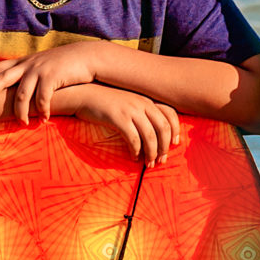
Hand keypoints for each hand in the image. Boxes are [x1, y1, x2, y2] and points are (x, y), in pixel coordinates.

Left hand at [0, 40, 96, 123]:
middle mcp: (27, 65)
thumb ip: (27, 74)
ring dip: (20, 112)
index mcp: (22, 62)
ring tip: (21, 124)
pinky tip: (44, 119)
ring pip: (21, 94)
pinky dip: (42, 111)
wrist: (86, 57)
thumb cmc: (63, 65)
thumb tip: (15, 86)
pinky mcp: (52, 77)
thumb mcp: (41, 66)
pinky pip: (43, 98)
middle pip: (0, 80)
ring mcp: (39, 70)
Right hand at [60, 83, 180, 163]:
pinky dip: (136, 151)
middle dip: (165, 146)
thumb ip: (141, 113)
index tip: (175, 144)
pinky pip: (133, 138)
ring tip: (149, 164)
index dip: (176, 130)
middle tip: (162, 160)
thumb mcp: (128, 104)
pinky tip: (134, 158)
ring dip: (151, 152)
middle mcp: (142, 103)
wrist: (83, 95)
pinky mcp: (118, 117)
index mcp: (147, 99)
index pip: (171, 113)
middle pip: (163, 127)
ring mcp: (130, 109)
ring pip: (150, 135)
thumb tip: (153, 134)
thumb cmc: (106, 103)